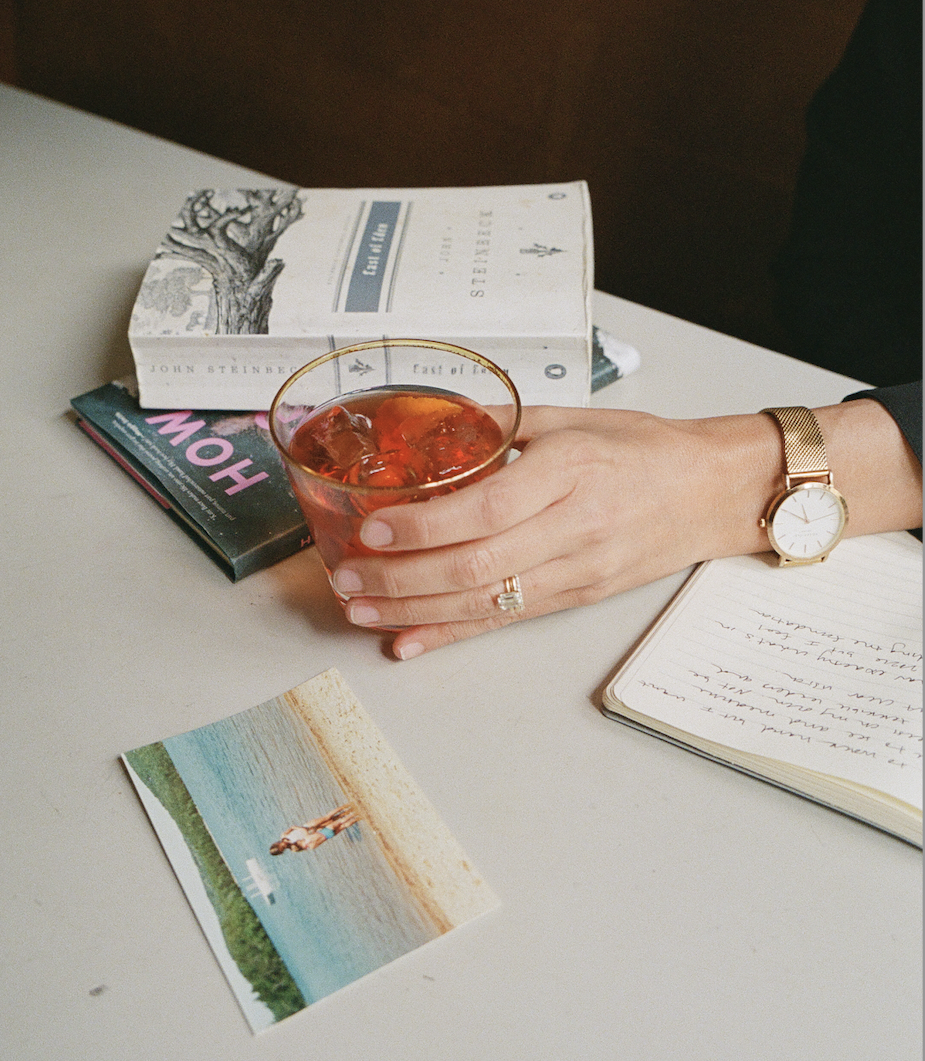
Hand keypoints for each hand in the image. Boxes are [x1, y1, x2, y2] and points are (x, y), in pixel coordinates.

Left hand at [331, 398, 920, 658]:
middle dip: (401, 578)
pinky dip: (453, 633)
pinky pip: (506, 621)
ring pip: (486, 602)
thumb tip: (437, 419)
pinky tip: (411, 641)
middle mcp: (572, 527)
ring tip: (360, 611)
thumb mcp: (575, 419)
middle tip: (348, 579)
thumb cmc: (644, 450)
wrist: (712, 492)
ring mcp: (576, 570)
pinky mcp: (577, 596)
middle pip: (476, 566)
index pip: (485, 508)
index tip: (373, 528)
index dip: (423, 525)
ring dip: (415, 611)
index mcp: (568, 472)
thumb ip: (504, 425)